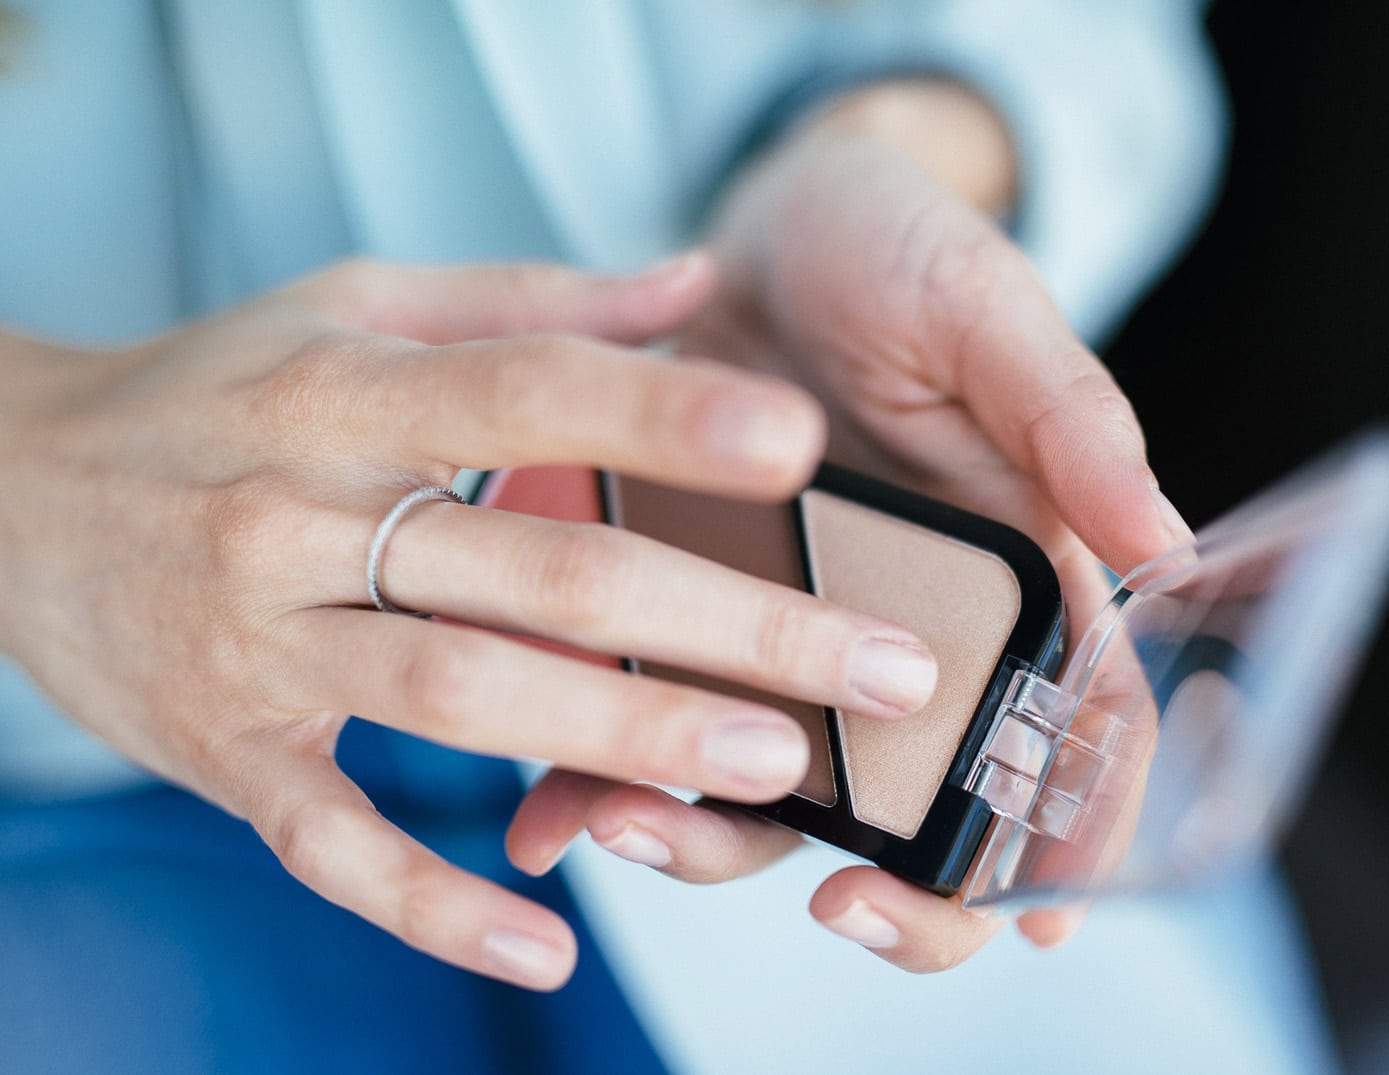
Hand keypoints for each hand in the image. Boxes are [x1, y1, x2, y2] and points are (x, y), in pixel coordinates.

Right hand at [0, 254, 940, 989]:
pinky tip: (549, 946)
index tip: (796, 438)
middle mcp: (304, 515)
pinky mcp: (226, 757)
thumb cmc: (221, 391)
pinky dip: (433, 906)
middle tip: (870, 666)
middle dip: (721, 619)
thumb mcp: (358, 309)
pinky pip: (332, 846)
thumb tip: (701, 285)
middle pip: (538, 568)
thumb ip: (534, 300)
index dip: (661, 414)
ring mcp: (262, 646)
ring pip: (460, 697)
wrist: (17, 490)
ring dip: (621, 737)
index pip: (528, 388)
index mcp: (349, 391)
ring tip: (768, 766)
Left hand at [505, 82, 1193, 970]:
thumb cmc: (898, 251)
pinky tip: (549, 806)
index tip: (1042, 915)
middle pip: (927, 805)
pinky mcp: (687, 622)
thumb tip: (1166, 545)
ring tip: (635, 827)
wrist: (760, 223)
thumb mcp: (985, 308)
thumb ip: (1068, 416)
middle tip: (840, 905)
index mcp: (1021, 575)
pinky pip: (654, 726)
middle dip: (896, 887)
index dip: (1074, 834)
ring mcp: (794, 640)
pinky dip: (599, 777)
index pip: (1080, 732)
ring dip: (714, 837)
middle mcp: (911, 634)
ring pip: (776, 788)